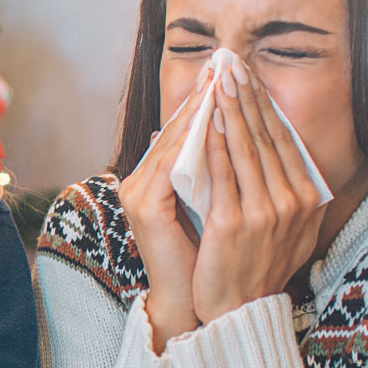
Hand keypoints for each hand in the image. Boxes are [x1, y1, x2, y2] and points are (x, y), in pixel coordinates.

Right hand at [117, 61, 211, 350]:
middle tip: (226, 64)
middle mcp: (138, 182)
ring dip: (200, 109)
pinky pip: (174, 163)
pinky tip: (217, 119)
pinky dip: (196, 140)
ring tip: (223, 81)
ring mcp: (138, 193)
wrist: (193, 302)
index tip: (229, 75)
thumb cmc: (207, 258)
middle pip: (175, 129)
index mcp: (151, 180)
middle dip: (203, 96)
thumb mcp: (212, 205)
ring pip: (174, 141)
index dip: (204, 102)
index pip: (180, 132)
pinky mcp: (147, 206)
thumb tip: (223, 139)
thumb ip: (211, 174)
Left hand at [191, 60, 325, 322]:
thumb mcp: (286, 226)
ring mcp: (266, 212)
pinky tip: (205, 118)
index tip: (250, 75)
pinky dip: (214, 141)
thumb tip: (275, 147)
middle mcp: (293, 203)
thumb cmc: (255, 265)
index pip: (284, 140)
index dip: (266, 105)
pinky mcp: (235, 222)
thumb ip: (285, 189)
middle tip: (232, 62)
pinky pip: (222, 171)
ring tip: (218, 78)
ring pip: (246, 147)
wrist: (238, 309)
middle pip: (267, 137)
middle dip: (248, 95)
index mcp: (308, 199)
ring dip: (230, 108)